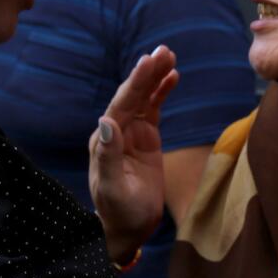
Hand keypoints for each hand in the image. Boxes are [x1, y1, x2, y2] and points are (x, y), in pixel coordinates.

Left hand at [90, 45, 179, 262]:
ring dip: (155, 77)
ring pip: (144, 98)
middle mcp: (116, 131)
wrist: (129, 228)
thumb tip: (107, 121)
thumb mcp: (113, 188)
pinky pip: (154, 109)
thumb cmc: (120, 212)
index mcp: (105, 139)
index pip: (121, 104)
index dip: (135, 83)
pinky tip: (172, 76)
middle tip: (164, 50)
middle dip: (147, 73)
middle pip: (132, 95)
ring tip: (169, 55)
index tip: (147, 62)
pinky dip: (162, 92)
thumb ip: (109, 155)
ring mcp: (132, 133)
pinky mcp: (146, 138)